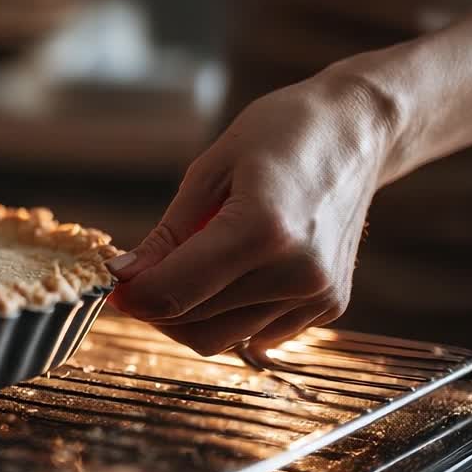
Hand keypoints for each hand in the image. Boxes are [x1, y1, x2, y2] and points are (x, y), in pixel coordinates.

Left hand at [106, 67, 398, 354]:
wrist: (357, 132)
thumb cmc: (278, 135)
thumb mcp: (208, 172)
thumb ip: (167, 235)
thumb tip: (124, 276)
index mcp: (262, 230)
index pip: (174, 293)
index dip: (132, 296)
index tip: (115, 282)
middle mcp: (296, 273)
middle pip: (195, 326)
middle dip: (156, 308)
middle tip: (142, 275)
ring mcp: (318, 295)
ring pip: (223, 339)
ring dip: (190, 315)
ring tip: (187, 268)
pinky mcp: (331, 306)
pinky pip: (257, 334)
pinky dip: (229, 315)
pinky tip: (232, 273)